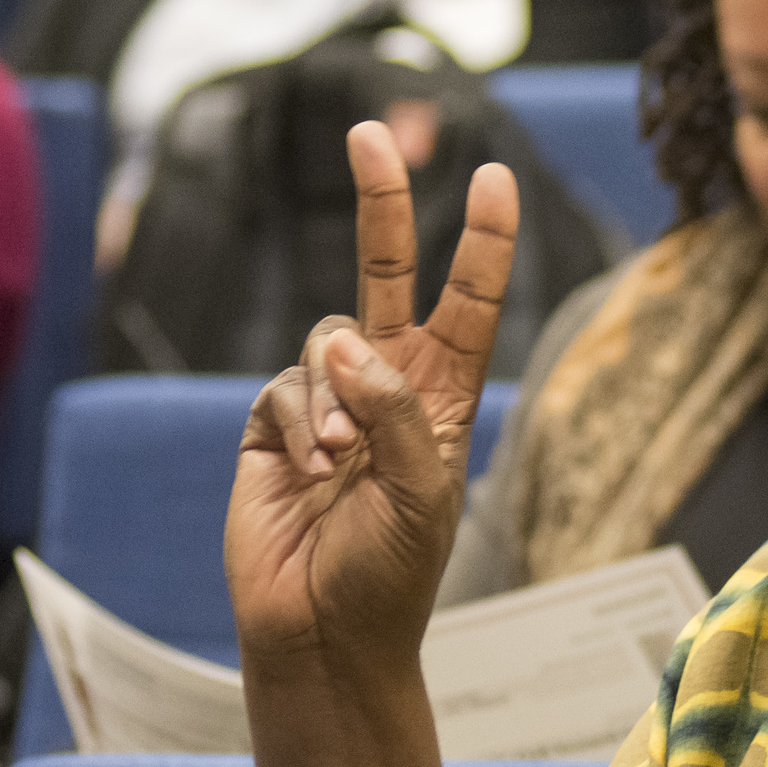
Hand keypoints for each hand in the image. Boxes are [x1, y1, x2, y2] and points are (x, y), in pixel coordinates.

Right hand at [227, 123, 517, 669]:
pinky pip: (282, 388)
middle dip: (381, 205)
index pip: (467, 305)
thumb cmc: (391, 575)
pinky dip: (298, 423)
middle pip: (385, 275)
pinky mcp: (273, 427)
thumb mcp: (423, 493)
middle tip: (370, 133)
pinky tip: (311, 473)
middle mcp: (387, 388)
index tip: (494, 179)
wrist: (322, 633)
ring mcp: (326, 403)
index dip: (481, 243)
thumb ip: (395, 410)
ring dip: (334, 393)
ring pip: (324, 338)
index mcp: (444, 401)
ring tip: (341, 462)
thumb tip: (346, 340)